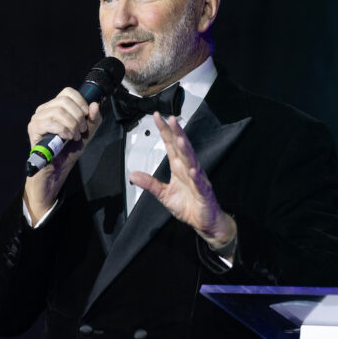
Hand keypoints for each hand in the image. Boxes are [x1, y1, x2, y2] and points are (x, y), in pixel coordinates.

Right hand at [24, 88, 101, 224]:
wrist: (58, 168)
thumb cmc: (69, 149)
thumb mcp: (86, 132)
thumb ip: (93, 119)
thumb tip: (94, 105)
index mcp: (56, 106)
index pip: (67, 92)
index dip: (80, 102)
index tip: (86, 116)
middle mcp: (44, 109)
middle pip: (64, 101)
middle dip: (78, 116)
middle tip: (81, 131)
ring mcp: (37, 118)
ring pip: (58, 111)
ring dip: (72, 125)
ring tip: (74, 136)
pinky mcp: (33, 129)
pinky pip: (50, 122)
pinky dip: (63, 130)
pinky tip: (67, 138)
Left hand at [129, 113, 235, 251]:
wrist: (204, 222)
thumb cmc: (187, 205)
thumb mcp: (164, 194)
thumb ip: (150, 184)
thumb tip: (133, 174)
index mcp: (179, 168)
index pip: (170, 145)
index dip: (165, 131)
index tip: (157, 116)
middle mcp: (189, 169)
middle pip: (182, 148)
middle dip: (176, 133)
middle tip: (171, 119)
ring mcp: (197, 180)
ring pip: (192, 161)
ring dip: (186, 150)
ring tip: (180, 138)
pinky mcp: (204, 193)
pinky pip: (200, 183)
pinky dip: (196, 177)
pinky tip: (192, 170)